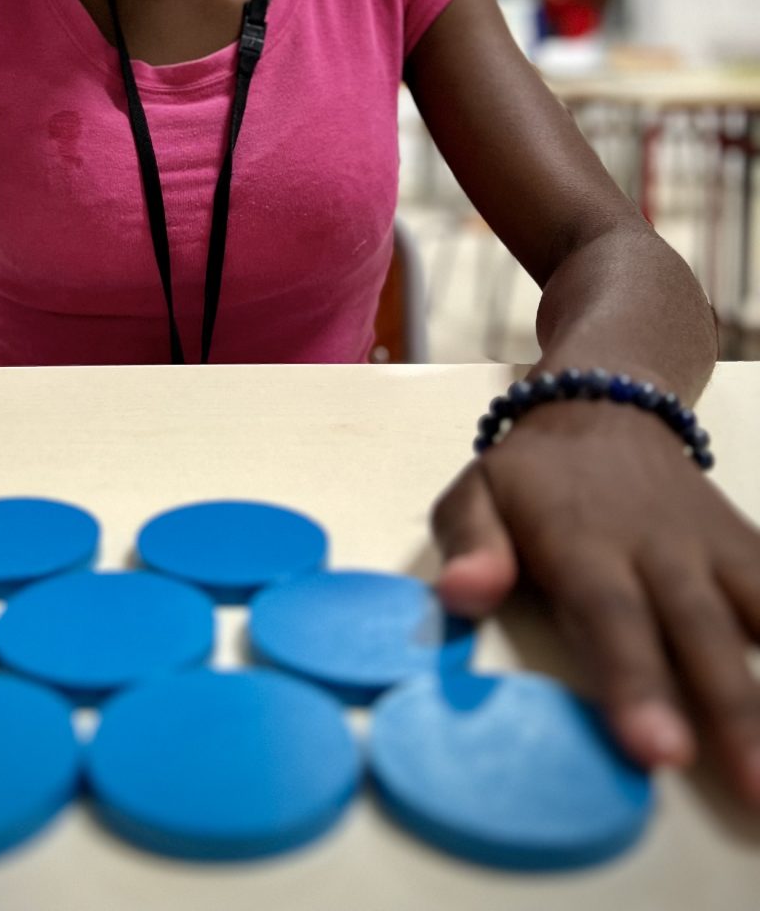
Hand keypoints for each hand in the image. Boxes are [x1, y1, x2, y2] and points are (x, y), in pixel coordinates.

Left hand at [431, 401, 759, 806]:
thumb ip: (470, 545)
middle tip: (754, 787)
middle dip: (728, 709)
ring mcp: (712, 547)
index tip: (656, 752)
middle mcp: (659, 548)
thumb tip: (461, 595)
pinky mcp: (746, 546)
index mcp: (584, 541)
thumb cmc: (532, 475)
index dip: (634, 682)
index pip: (611, 616)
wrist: (603, 404)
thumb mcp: (477, 492)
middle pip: (698, 631)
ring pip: (756, 614)